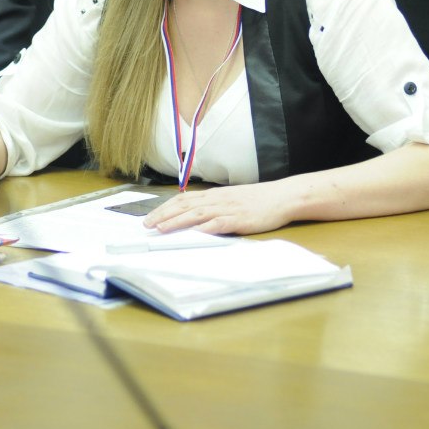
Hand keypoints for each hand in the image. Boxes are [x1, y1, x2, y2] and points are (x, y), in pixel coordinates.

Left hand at [143, 182, 298, 235]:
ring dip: (178, 222)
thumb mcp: (230, 199)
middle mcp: (217, 200)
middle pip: (184, 206)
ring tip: (162, 229)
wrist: (281, 197)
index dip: (164, 208)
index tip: (150, 217)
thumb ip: (213, 206)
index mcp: (214, 195)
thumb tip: (193, 216)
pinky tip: (195, 233)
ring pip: (197, 214)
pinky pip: (220, 223)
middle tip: (147, 225)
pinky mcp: (240, 219)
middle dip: (164, 216)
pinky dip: (206, 227)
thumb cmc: (256, 200)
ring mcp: (228, 209)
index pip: (182, 200)